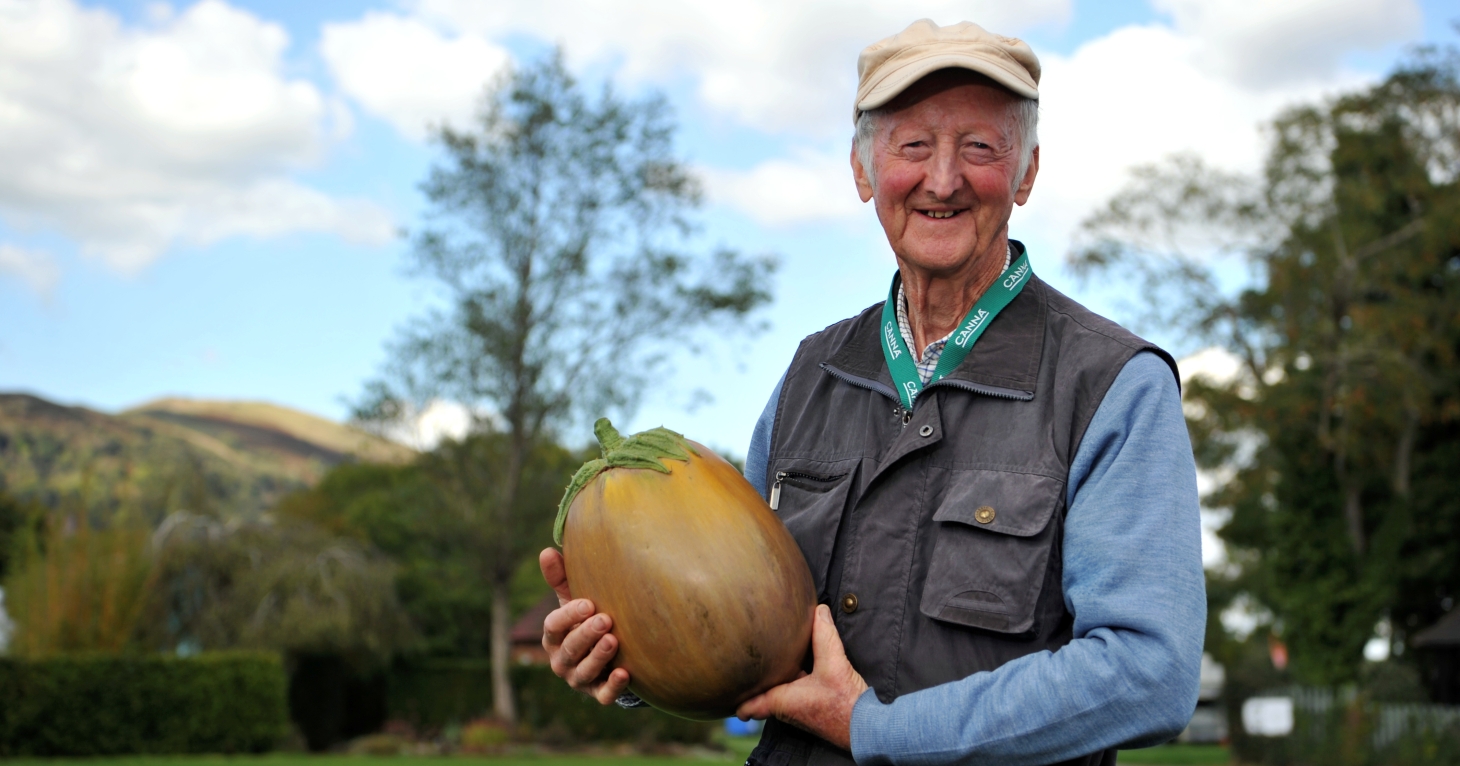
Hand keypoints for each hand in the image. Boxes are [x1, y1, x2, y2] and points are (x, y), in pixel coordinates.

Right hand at [539, 547, 630, 704]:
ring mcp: (579, 678)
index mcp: (553, 636)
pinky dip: (613, 686)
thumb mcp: (573, 599)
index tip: (588, 603)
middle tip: (606, 620)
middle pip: (569, 649)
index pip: (553, 626)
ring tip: (614, 641)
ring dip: (598, 657)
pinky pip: (603, 695)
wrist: (607, 652)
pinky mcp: (597, 693)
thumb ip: (561, 579)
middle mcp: (561, 660)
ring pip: (584, 671)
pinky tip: (626, 673)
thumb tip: (546, 551)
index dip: (569, 616)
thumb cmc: (586, 619)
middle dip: (586, 635)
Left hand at [736, 604, 869, 750]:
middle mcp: (787, 710)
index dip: (736, 698)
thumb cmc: (846, 703)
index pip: (748, 706)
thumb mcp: (834, 663)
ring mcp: (799, 713)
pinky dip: (790, 683)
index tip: (726, 688)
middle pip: (761, 696)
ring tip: (766, 663)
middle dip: (754, 683)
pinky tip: (797, 668)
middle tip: (744, 666)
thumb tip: (819, 610)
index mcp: (783, 701)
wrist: (867, 726)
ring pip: (777, 695)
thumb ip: (824, 635)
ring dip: (773, 682)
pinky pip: (793, 695)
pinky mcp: (812, 711)